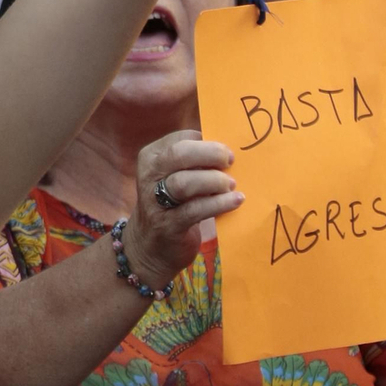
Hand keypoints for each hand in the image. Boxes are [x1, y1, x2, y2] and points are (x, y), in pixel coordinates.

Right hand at [123, 131, 241, 289]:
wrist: (149, 247)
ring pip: (185, 182)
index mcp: (151, 157)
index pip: (180, 139)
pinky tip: (236, 200)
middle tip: (230, 161)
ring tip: (230, 184)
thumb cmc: (171, 204)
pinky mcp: (168, 225)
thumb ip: (194, 162)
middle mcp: (149, 176)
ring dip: (214, 181)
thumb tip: (228, 149)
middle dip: (210, 154)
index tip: (225, 150)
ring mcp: (156, 202)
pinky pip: (196, 210)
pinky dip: (220, 204)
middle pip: (179, 155)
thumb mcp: (172, 176)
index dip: (206, 141)